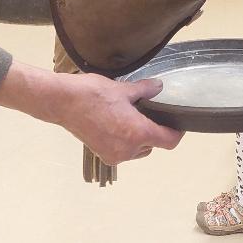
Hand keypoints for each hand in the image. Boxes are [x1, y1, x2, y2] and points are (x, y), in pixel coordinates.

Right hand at [0, 62, 181, 164]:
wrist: (63, 102)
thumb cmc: (93, 94)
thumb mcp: (123, 89)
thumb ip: (145, 90)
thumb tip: (159, 88)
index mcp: (137, 133)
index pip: (168, 141)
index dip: (177, 133)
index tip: (178, 123)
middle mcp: (127, 150)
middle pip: (153, 146)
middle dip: (154, 131)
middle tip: (149, 112)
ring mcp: (114, 154)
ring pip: (138, 150)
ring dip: (139, 137)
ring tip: (131, 116)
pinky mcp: (102, 154)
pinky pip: (123, 151)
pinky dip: (125, 141)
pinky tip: (117, 123)